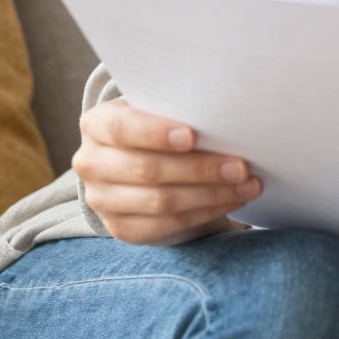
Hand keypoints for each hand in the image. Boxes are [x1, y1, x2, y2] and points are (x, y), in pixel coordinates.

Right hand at [73, 97, 262, 244]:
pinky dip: (205, 213)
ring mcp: (102, 201)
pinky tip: (231, 201)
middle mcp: (91, 164)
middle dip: (200, 169)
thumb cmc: (159, 126)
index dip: (156, 133)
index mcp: (97, 125)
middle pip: (147, 170)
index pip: (122, 129)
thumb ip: (178, 109)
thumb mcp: (158, 110)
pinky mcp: (122, 229)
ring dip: (211, 194)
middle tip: (241, 167)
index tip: (192, 136)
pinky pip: (168, 225)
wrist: (141, 161)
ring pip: (161, 202)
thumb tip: (224, 115)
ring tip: (248, 185)